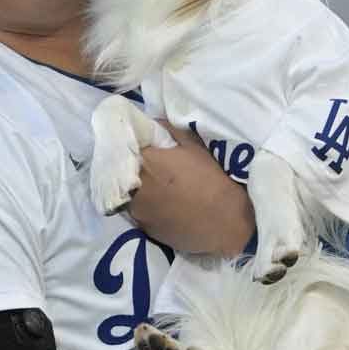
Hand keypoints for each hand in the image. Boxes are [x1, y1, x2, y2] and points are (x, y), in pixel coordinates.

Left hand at [130, 123, 254, 256]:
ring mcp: (136, 209)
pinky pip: (139, 212)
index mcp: (146, 160)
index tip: (142, 146)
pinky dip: (146, 207)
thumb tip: (153, 121)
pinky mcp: (143, 228)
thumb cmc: (212, 180)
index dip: (134, 145)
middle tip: (151, 168)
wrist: (224, 223)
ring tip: (157, 189)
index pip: (127, 145)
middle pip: (123, 171)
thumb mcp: (195, 148)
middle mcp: (134, 184)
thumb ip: (170, 131)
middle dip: (133, 166)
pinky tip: (163, 207)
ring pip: (129, 193)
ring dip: (138, 188)